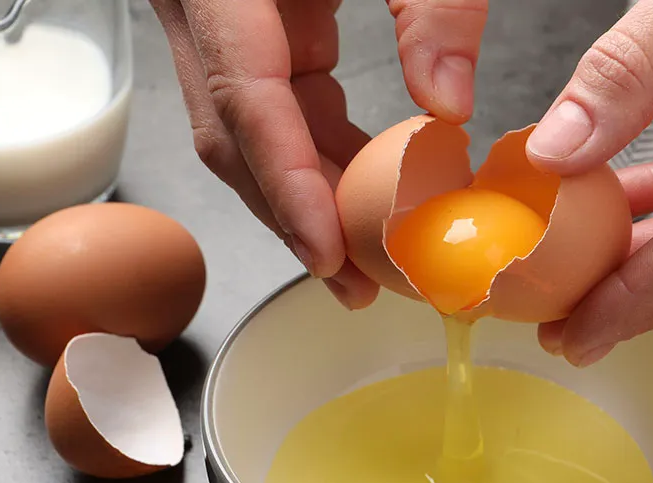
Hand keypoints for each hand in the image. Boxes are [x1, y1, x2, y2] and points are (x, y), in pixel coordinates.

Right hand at [149, 0, 487, 308]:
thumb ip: (432, 6)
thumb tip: (449, 109)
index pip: (246, 97)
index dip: (287, 183)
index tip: (328, 251)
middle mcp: (203, 7)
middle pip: (237, 137)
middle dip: (294, 218)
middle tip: (356, 284)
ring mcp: (218, 24)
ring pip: (248, 135)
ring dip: (304, 202)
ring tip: (363, 264)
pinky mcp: (253, 31)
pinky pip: (273, 110)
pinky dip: (316, 159)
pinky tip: (362, 198)